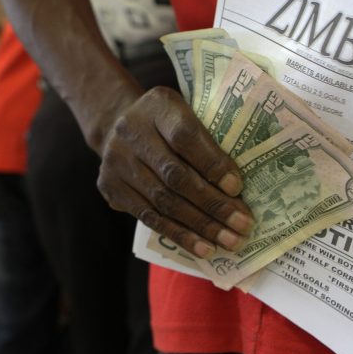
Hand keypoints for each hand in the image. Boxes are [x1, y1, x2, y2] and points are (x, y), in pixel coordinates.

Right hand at [97, 87, 254, 258]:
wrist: (116, 122)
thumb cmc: (166, 122)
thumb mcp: (186, 113)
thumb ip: (207, 139)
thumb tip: (238, 187)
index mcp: (157, 106)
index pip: (185, 136)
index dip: (212, 163)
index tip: (237, 187)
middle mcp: (131, 131)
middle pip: (175, 175)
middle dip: (213, 204)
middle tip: (242, 224)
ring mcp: (116, 161)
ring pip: (163, 202)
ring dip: (200, 226)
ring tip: (229, 241)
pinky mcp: (110, 187)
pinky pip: (149, 217)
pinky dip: (179, 234)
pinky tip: (203, 248)